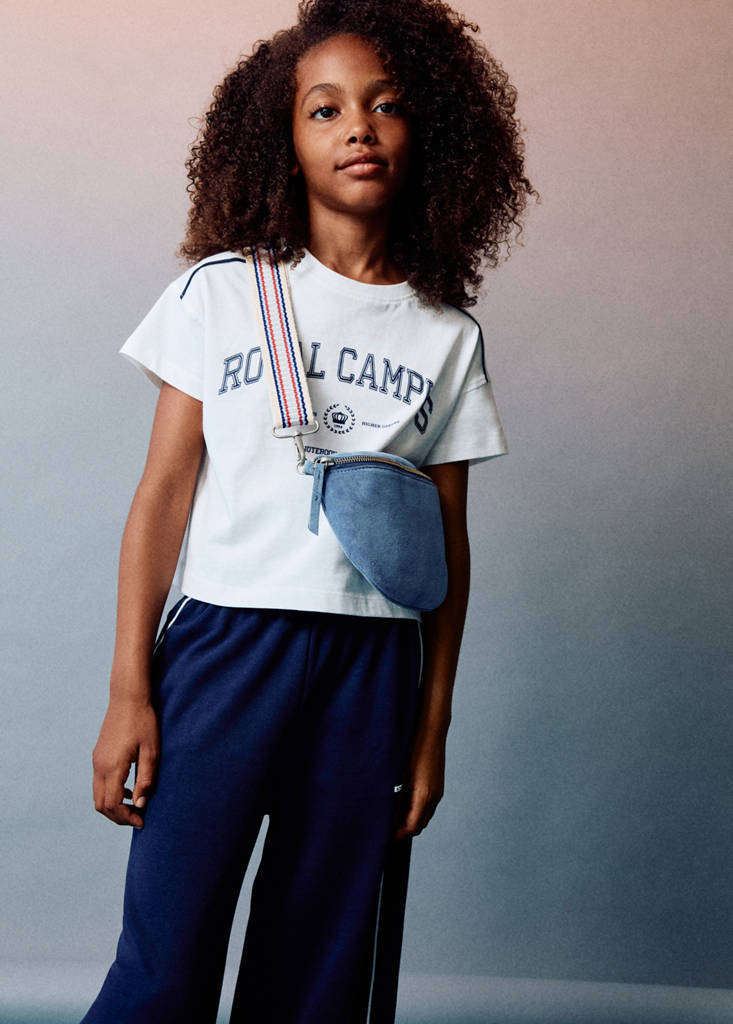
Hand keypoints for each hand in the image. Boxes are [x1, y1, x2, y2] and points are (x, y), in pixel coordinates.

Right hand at [92, 696, 159, 827]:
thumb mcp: (152, 750)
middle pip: (101, 805)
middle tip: (138, 818)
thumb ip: (146, 779)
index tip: (142, 821)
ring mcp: (96, 760)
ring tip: (135, 806)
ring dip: (113, 806)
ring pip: (97, 796)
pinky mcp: (98, 756)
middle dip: (118, 817)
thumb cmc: (144, 721)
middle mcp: (100, 766)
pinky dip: (110, 794)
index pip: (113, 804)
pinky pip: (99, 783)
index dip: (127, 818)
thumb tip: (140, 804)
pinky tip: (129, 789)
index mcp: (113, 766)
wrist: (128, 697)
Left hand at [393, 726, 445, 839]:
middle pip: (420, 825)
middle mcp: (434, 797)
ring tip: (393, 813)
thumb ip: (394, 798)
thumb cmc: (413, 748)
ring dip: (410, 819)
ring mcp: (438, 791)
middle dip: (404, 829)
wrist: (431, 730)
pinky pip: (428, 805)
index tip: (384, 834)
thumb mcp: (399, 774)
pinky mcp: (438, 785)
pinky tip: (403, 800)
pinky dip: (416, 809)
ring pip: (425, 816)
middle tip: (386, 826)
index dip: (398, 834)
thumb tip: (387, 815)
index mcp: (424, 796)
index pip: (412, 827)